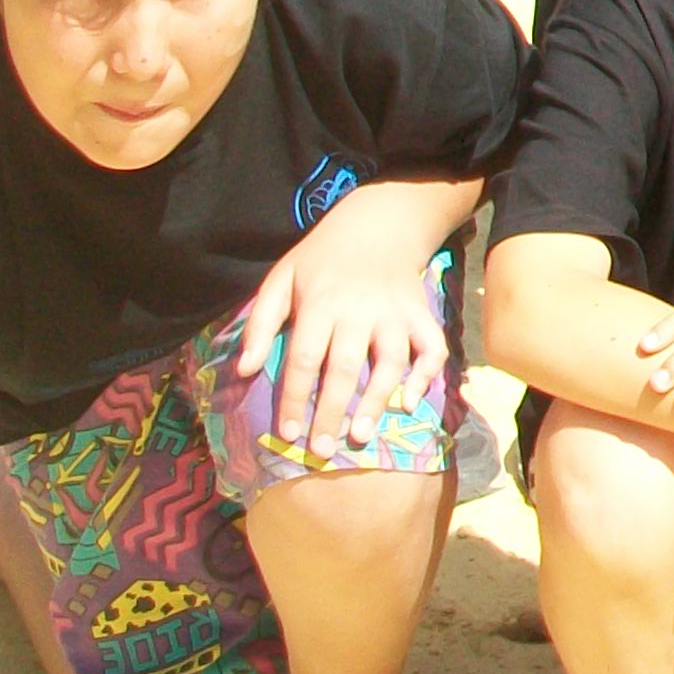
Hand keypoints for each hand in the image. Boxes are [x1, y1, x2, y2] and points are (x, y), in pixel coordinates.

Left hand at [237, 204, 448, 453]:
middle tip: (322, 450)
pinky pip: (431, 347)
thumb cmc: (321, 258)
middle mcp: (360, 310)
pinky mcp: (421, 314)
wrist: (379, 223)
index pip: (305, 358)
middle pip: (344, 368)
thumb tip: (242, 371)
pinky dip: (426, 375)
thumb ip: (260, 323)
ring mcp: (395, 313)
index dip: (295, 398)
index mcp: (321, 302)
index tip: (288, 434)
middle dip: (331, 412)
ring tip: (361, 436)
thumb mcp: (281, 278)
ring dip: (376, 401)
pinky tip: (410, 403)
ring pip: (389, 362)